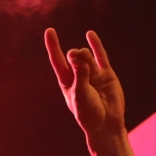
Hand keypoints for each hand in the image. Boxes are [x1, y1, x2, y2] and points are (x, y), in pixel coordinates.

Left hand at [45, 28, 125, 144]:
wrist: (106, 124)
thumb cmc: (88, 112)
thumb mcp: (80, 92)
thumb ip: (79, 72)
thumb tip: (75, 51)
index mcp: (67, 83)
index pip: (57, 61)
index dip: (53, 46)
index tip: (49, 31)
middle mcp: (79, 77)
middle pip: (74, 59)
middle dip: (75, 56)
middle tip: (76, 55)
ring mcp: (93, 75)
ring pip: (87, 58)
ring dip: (85, 56)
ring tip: (85, 59)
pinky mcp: (106, 75)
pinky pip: (101, 57)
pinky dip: (96, 45)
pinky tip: (89, 34)